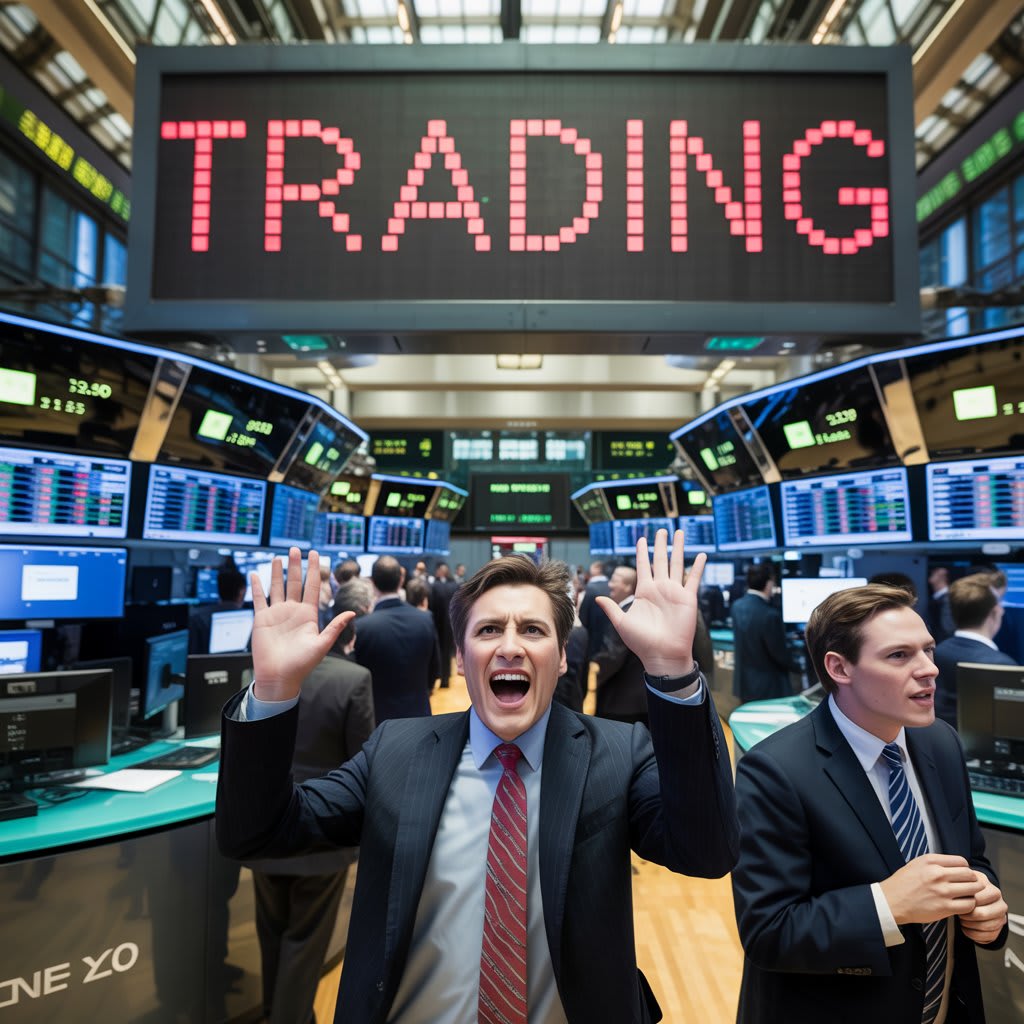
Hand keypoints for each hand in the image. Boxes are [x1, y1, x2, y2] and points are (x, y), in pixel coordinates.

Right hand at [249, 547, 353, 701]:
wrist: (279, 678)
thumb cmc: (301, 665)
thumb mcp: (321, 645)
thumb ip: (335, 627)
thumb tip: (352, 613)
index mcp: (308, 614)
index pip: (312, 587)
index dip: (314, 570)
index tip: (316, 554)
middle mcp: (293, 611)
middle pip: (295, 582)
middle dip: (295, 565)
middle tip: (295, 548)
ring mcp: (277, 614)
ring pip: (277, 587)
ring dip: (277, 572)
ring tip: (278, 557)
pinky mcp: (262, 619)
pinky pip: (259, 599)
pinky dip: (257, 587)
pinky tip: (255, 574)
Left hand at [596, 529, 705, 678]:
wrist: (662, 655)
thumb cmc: (642, 642)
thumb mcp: (622, 623)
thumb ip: (611, 608)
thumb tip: (596, 597)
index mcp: (644, 592)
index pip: (643, 566)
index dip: (642, 552)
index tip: (642, 539)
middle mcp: (659, 589)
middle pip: (660, 560)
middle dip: (660, 545)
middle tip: (661, 530)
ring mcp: (674, 592)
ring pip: (676, 564)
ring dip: (678, 548)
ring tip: (679, 532)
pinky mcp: (687, 598)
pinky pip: (693, 579)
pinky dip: (697, 566)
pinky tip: (701, 555)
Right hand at [878, 853, 983, 924]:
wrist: (892, 901)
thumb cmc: (904, 883)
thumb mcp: (917, 864)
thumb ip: (937, 863)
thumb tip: (957, 866)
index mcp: (931, 861)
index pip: (962, 861)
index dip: (965, 868)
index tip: (962, 874)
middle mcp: (938, 874)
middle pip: (970, 875)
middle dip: (973, 880)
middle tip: (969, 885)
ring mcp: (942, 892)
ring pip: (972, 889)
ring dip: (973, 893)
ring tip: (966, 895)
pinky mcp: (945, 908)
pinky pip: (969, 905)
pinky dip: (969, 905)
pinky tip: (962, 905)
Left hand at [958, 870, 1007, 944]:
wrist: (977, 900)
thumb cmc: (969, 891)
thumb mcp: (966, 883)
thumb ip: (963, 885)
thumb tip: (955, 892)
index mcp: (994, 891)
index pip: (979, 899)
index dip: (966, 902)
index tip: (957, 901)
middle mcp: (1001, 905)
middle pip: (983, 914)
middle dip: (968, 915)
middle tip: (960, 913)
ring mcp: (1001, 919)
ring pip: (985, 926)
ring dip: (970, 924)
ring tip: (962, 919)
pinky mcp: (998, 930)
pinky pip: (986, 937)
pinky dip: (973, 934)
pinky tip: (966, 928)